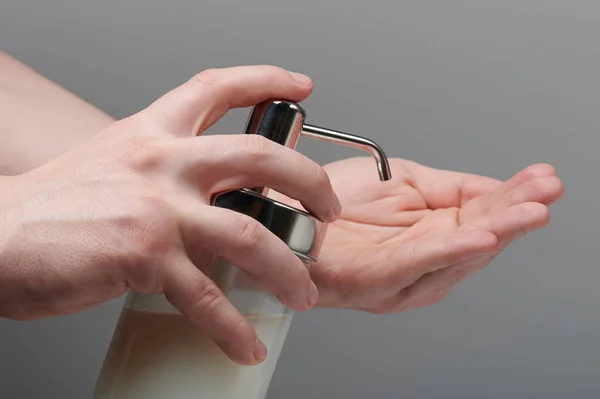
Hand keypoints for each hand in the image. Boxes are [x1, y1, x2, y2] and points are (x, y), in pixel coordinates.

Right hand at [0, 66, 340, 364]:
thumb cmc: (54, 205)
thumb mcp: (115, 162)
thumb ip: (165, 170)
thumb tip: (210, 194)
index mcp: (153, 132)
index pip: (217, 88)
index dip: (265, 79)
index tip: (300, 85)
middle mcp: (162, 161)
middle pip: (260, 156)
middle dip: (308, 182)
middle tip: (327, 210)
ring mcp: (157, 207)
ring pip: (249, 232)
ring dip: (286, 267)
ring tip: (301, 292)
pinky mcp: (145, 255)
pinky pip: (206, 295)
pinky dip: (232, 325)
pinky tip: (245, 342)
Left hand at [277, 157, 562, 312]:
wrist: (284, 213)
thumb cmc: (334, 205)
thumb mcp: (399, 180)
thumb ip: (447, 186)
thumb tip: (494, 187)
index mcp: (430, 233)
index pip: (481, 214)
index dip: (512, 197)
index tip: (542, 179)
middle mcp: (422, 259)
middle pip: (478, 236)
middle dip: (514, 213)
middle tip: (545, 192)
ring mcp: (401, 273)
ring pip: (456, 252)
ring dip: (496, 230)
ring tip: (529, 212)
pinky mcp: (374, 279)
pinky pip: (417, 264)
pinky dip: (449, 251)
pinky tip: (478, 238)